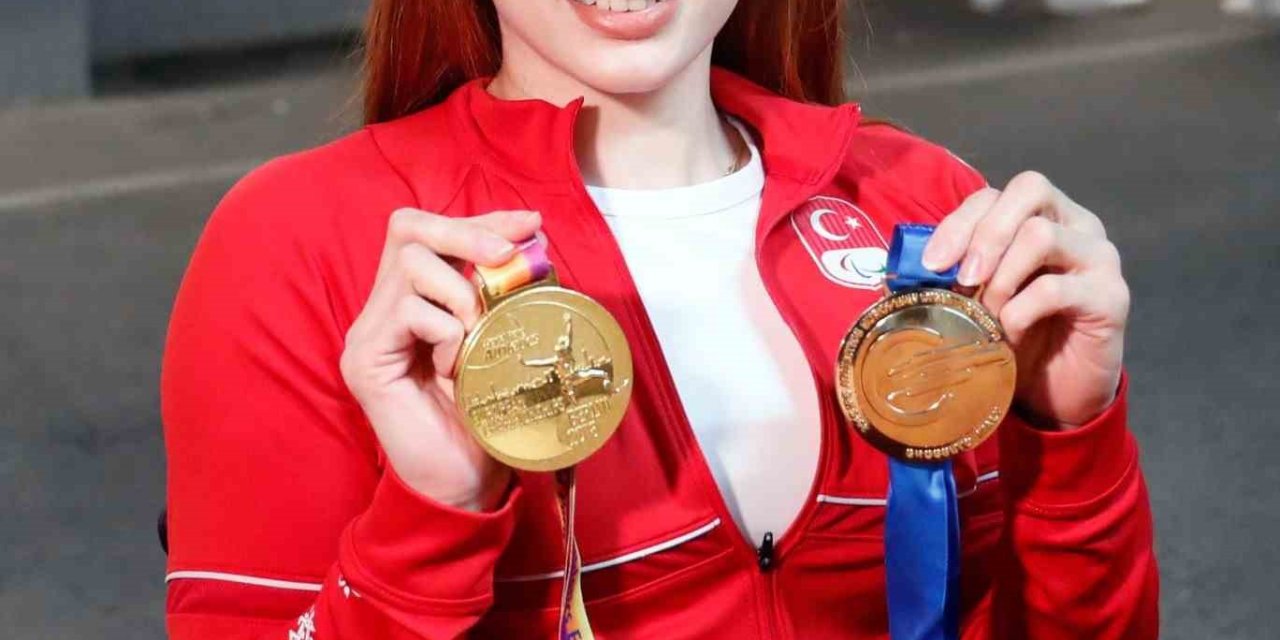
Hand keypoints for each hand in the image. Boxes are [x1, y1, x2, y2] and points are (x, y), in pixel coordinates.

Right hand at [340, 208, 541, 509]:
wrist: (464, 484)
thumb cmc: (486, 417)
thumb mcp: (503, 342)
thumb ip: (504, 295)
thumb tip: (534, 240)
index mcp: (410, 301)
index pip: (430, 233)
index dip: (479, 220)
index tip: (530, 224)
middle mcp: (380, 311)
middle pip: (408, 229)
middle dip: (467, 233)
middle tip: (507, 256)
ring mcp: (366, 334)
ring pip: (411, 264)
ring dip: (462, 293)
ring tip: (478, 337)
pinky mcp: (364, 361)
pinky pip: (411, 312)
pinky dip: (448, 333)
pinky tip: (455, 370)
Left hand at [923, 172, 1128, 428]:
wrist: (1058, 393)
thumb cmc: (1014, 337)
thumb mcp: (976, 300)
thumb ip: (950, 275)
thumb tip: (897, 269)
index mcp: (1042, 216)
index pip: (997, 193)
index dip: (960, 222)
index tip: (932, 264)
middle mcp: (1076, 225)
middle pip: (1030, 188)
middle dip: (984, 233)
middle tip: (962, 279)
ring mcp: (1098, 257)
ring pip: (1042, 234)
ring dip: (1000, 277)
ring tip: (987, 314)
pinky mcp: (1111, 297)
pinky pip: (1057, 289)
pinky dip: (1020, 311)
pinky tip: (1009, 333)